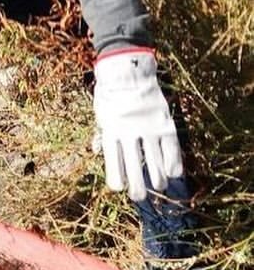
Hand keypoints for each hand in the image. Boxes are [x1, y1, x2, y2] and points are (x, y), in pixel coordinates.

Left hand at [93, 48, 183, 201]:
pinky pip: (171, 148)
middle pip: (134, 166)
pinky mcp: (164, 123)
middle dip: (137, 186)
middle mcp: (129, 132)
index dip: (116, 177)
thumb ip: (101, 134)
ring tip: (157, 186)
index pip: (113, 161)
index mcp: (111, 130)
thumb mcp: (101, 114)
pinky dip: (173, 163)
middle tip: (138, 197)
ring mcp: (148, 128)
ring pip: (154, 161)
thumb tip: (96, 152)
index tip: (118, 189)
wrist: (129, 71)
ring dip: (156, 178)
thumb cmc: (111, 94)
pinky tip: (173, 173)